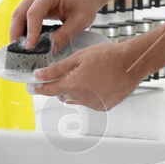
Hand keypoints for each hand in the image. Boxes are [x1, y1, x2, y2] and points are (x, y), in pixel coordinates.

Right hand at [12, 0, 102, 51]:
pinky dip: (21, 28)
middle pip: (20, 13)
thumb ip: (65, 35)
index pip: (34, 13)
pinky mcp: (33, 2)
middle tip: (17, 50)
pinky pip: (23, 15)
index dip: (30, 31)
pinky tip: (24, 40)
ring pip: (18, 14)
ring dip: (16, 31)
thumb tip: (50, 49)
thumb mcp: (80, 21)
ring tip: (18, 47)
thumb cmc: (85, 3)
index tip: (29, 46)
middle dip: (16, 32)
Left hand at [31, 41, 145, 110]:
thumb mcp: (79, 57)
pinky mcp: (104, 107)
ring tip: (89, 75)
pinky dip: (90, 94)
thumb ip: (57, 69)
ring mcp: (94, 104)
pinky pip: (90, 102)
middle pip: (63, 95)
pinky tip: (98, 82)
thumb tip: (39, 75)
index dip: (40, 88)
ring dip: (76, 90)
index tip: (33, 86)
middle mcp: (82, 98)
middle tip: (71, 73)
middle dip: (62, 85)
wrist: (131, 63)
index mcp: (73, 85)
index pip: (49, 90)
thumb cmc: (108, 56)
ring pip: (76, 99)